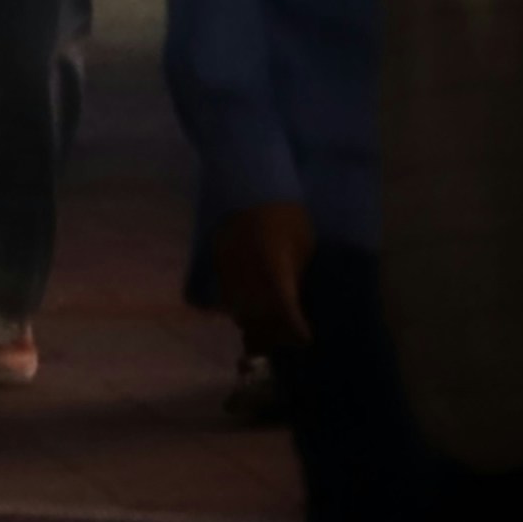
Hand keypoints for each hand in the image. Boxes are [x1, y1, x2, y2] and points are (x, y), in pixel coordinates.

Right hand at [208, 196, 315, 353]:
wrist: (247, 182)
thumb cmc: (284, 211)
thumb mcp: (303, 242)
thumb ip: (296, 274)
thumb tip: (293, 298)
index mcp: (273, 268)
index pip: (285, 311)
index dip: (296, 329)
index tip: (306, 337)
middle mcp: (248, 274)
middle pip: (259, 318)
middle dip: (274, 335)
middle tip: (288, 340)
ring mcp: (228, 270)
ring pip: (238, 311)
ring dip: (254, 326)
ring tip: (268, 331)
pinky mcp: (216, 264)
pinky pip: (225, 297)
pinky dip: (238, 310)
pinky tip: (248, 313)